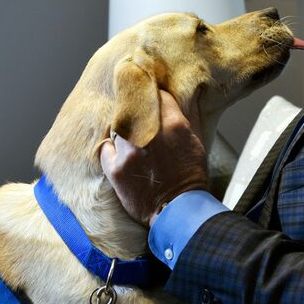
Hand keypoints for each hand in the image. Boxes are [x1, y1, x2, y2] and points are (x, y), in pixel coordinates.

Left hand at [100, 89, 208, 227]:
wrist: (178, 210)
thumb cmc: (190, 176)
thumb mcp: (198, 141)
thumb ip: (192, 114)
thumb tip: (191, 93)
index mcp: (174, 124)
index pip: (157, 95)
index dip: (156, 99)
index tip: (154, 103)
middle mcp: (150, 134)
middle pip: (133, 107)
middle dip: (137, 110)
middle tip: (139, 117)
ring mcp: (130, 151)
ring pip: (118, 125)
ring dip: (124, 130)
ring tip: (132, 140)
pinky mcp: (116, 169)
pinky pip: (105, 147)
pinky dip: (111, 150)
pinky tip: (120, 155)